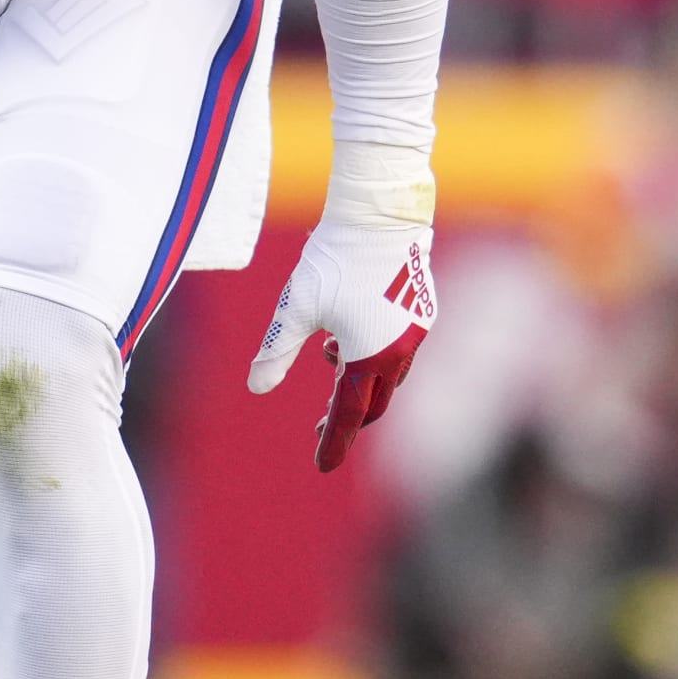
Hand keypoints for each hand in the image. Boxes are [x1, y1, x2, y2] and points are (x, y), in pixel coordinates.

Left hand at [247, 220, 433, 472]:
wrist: (379, 213)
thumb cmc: (335, 258)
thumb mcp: (296, 307)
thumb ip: (276, 350)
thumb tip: (255, 387)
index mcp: (371, 356)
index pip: (350, 414)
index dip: (334, 442)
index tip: (321, 465)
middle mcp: (401, 350)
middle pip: (374, 401)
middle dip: (347, 417)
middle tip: (321, 426)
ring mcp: (417, 330)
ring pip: (388, 374)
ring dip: (359, 379)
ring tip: (327, 357)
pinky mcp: (422, 309)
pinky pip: (399, 348)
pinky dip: (374, 353)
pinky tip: (348, 331)